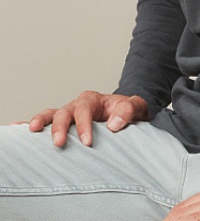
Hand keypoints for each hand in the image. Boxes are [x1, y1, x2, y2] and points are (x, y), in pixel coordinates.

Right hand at [28, 90, 148, 146]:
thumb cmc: (129, 111)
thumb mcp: (137, 107)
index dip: (84, 125)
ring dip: (41, 122)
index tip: (87, 142)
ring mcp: (69, 114)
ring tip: (32, 130)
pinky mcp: (65, 125)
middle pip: (65, 112)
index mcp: (94, 99)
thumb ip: (128, 110)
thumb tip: (114, 124)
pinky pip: (47, 122)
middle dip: (60, 127)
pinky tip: (19, 128)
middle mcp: (78, 105)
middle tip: (60, 143)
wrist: (127, 115)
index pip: (85, 109)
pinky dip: (33, 123)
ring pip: (52, 114)